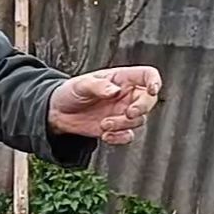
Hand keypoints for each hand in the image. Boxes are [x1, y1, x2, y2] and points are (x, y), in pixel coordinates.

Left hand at [48, 67, 162, 145]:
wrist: (58, 113)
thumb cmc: (70, 92)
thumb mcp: (81, 85)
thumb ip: (98, 86)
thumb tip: (115, 90)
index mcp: (122, 78)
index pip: (147, 75)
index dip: (155, 81)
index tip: (152, 90)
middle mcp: (126, 95)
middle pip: (149, 100)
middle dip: (142, 108)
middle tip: (128, 113)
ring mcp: (123, 112)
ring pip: (139, 120)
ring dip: (123, 125)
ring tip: (104, 124)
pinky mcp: (116, 128)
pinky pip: (128, 136)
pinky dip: (119, 138)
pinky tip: (105, 135)